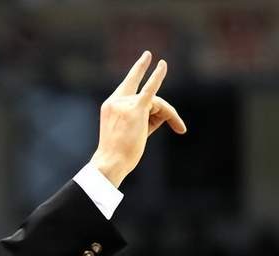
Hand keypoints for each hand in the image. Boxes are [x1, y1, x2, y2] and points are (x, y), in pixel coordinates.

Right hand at [90, 51, 186, 186]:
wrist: (111, 161)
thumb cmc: (118, 154)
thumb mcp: (130, 131)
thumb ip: (146, 117)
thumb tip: (165, 111)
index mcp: (110, 105)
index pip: (129, 93)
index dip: (136, 77)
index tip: (144, 60)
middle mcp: (115, 101)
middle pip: (145, 95)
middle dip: (145, 77)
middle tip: (150, 59)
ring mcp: (124, 103)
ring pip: (156, 102)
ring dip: (170, 114)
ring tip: (180, 128)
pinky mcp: (136, 109)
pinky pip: (150, 90)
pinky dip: (157, 76)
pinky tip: (162, 65)